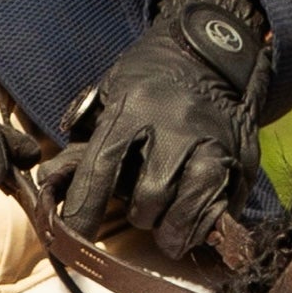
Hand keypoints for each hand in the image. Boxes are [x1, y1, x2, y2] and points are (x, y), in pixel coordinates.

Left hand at [41, 0, 270, 258]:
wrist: (210, 57)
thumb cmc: (151, 83)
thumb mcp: (111, 92)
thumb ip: (85, 134)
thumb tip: (50, 178)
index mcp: (134, 107)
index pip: (103, 167)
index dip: (86, 207)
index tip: (75, 234)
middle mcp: (175, 126)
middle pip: (151, 196)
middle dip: (141, 216)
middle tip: (141, 215)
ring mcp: (214, 144)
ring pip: (190, 207)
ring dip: (174, 229)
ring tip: (167, 234)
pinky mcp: (241, 160)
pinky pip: (222, 208)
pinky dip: (205, 225)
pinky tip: (195, 226)